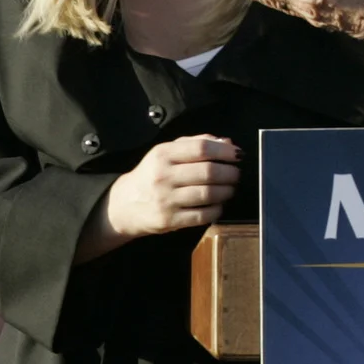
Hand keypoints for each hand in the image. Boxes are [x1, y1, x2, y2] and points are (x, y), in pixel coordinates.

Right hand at [105, 134, 240, 238]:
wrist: (125, 205)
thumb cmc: (153, 174)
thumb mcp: (168, 152)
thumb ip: (197, 143)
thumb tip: (227, 143)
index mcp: (163, 154)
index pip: (201, 148)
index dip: (224, 152)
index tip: (238, 155)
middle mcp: (163, 176)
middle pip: (208, 172)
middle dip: (230, 173)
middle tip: (236, 174)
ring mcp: (165, 199)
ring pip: (208, 194)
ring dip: (226, 191)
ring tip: (230, 189)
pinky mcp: (169, 220)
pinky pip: (202, 215)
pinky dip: (217, 209)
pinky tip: (219, 204)